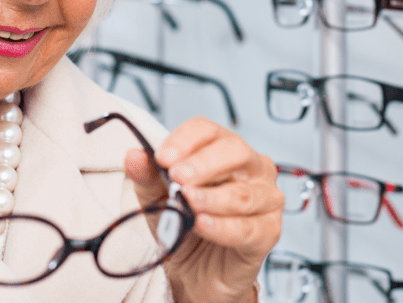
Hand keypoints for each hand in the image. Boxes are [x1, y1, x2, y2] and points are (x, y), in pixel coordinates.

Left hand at [125, 117, 283, 302]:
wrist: (195, 272)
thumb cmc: (183, 225)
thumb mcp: (156, 197)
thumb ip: (147, 175)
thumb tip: (135, 155)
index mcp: (223, 149)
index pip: (208, 131)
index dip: (185, 140)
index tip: (162, 157)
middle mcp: (251, 168)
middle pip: (235, 151)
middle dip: (204, 163)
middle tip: (178, 176)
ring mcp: (265, 198)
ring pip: (242, 193)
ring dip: (212, 197)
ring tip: (189, 202)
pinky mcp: (268, 231)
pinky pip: (248, 228)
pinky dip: (223, 227)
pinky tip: (204, 224)